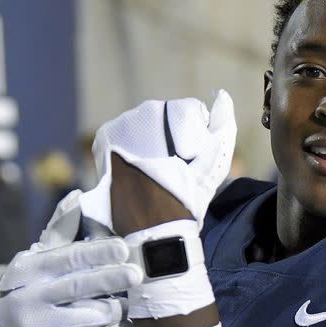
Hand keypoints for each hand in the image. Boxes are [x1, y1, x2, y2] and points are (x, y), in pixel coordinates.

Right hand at [0, 190, 142, 326]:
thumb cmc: (26, 288)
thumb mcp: (33, 260)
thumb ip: (59, 231)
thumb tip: (77, 197)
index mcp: (31, 269)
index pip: (69, 257)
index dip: (98, 252)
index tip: (123, 248)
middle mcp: (31, 297)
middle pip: (81, 285)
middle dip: (113, 279)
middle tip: (137, 274)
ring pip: (93, 314)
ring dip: (118, 307)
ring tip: (126, 302)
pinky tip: (126, 325)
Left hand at [79, 90, 235, 229]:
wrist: (152, 231)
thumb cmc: (187, 197)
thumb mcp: (214, 163)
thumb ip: (222, 125)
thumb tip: (222, 95)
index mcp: (157, 115)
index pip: (186, 113)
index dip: (195, 140)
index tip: (191, 163)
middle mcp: (130, 116)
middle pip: (164, 120)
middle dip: (173, 141)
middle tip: (176, 170)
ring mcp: (113, 129)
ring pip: (145, 128)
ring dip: (154, 146)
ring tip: (159, 174)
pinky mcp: (102, 144)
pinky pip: (126, 138)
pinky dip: (135, 152)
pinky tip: (142, 172)